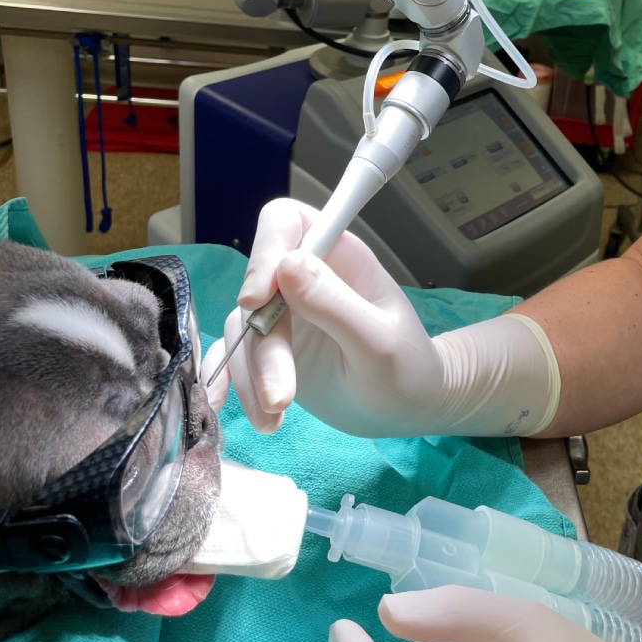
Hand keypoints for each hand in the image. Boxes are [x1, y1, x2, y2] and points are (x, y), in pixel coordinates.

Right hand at [203, 199, 446, 435]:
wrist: (408, 410)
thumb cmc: (408, 369)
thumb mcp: (378, 341)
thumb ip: (335, 304)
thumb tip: (287, 264)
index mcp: (339, 257)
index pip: (285, 223)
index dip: (265, 250)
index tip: (256, 300)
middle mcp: (306, 277)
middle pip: (257, 289)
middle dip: (262, 346)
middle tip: (281, 396)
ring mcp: (286, 313)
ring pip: (242, 329)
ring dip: (249, 376)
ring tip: (274, 419)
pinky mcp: (272, 347)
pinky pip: (235, 356)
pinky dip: (233, 383)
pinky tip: (244, 412)